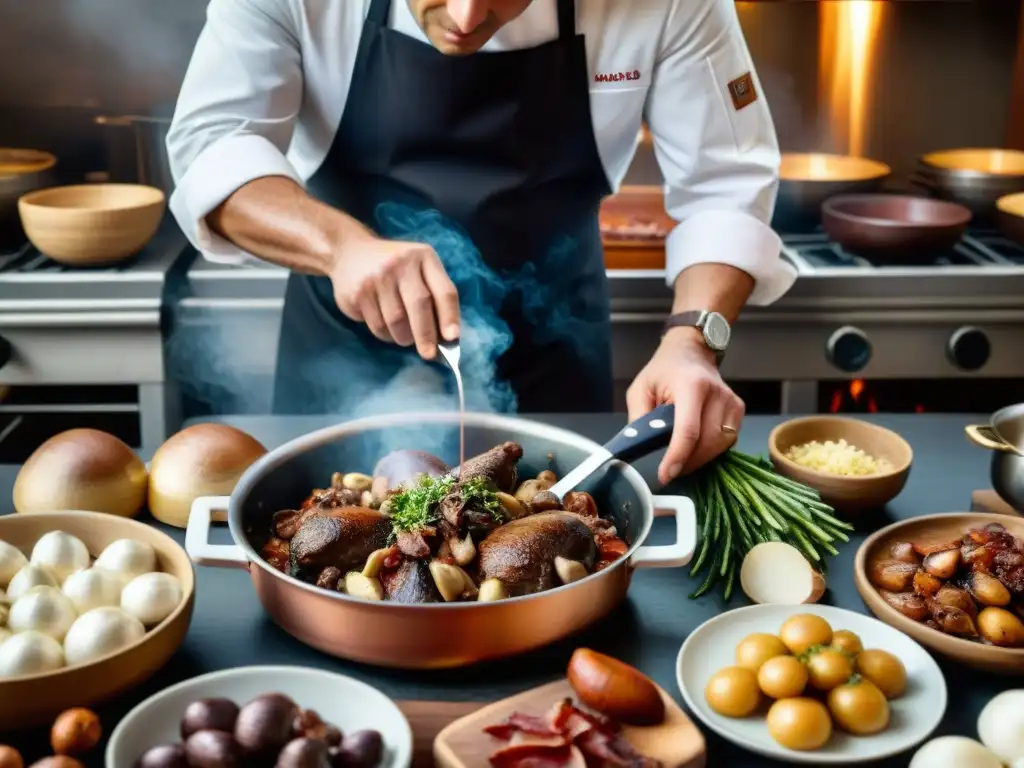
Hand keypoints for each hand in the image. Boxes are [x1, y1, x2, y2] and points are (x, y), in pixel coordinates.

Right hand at [329, 234, 460, 358]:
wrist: (349, 252)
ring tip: (405, 337)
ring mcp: (377, 278)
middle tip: (429, 354)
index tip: (452, 338)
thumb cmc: (395, 267)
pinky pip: (377, 326)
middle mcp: (401, 264)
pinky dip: (386, 335)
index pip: (443, 290)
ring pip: (396, 321)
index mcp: (424, 257)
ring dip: (403, 337)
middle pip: (419, 305)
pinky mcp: (357, 293)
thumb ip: (434, 294)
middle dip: (426, 335)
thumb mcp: (419, 268)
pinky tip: (387, 328)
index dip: (449, 316)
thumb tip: (446, 336)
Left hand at [626, 327, 744, 484]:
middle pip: (706, 442)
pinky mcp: (739, 410)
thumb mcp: (640, 389)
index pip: (688, 429)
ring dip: (699, 459)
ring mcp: (732, 402)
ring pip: (719, 446)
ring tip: (682, 460)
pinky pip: (727, 441)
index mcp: (690, 385)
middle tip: (670, 470)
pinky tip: (697, 447)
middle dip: (687, 462)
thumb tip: (640, 448)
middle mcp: (716, 393)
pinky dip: (711, 450)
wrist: (690, 351)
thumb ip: (639, 419)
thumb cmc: (663, 372)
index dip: (677, 457)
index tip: (665, 476)